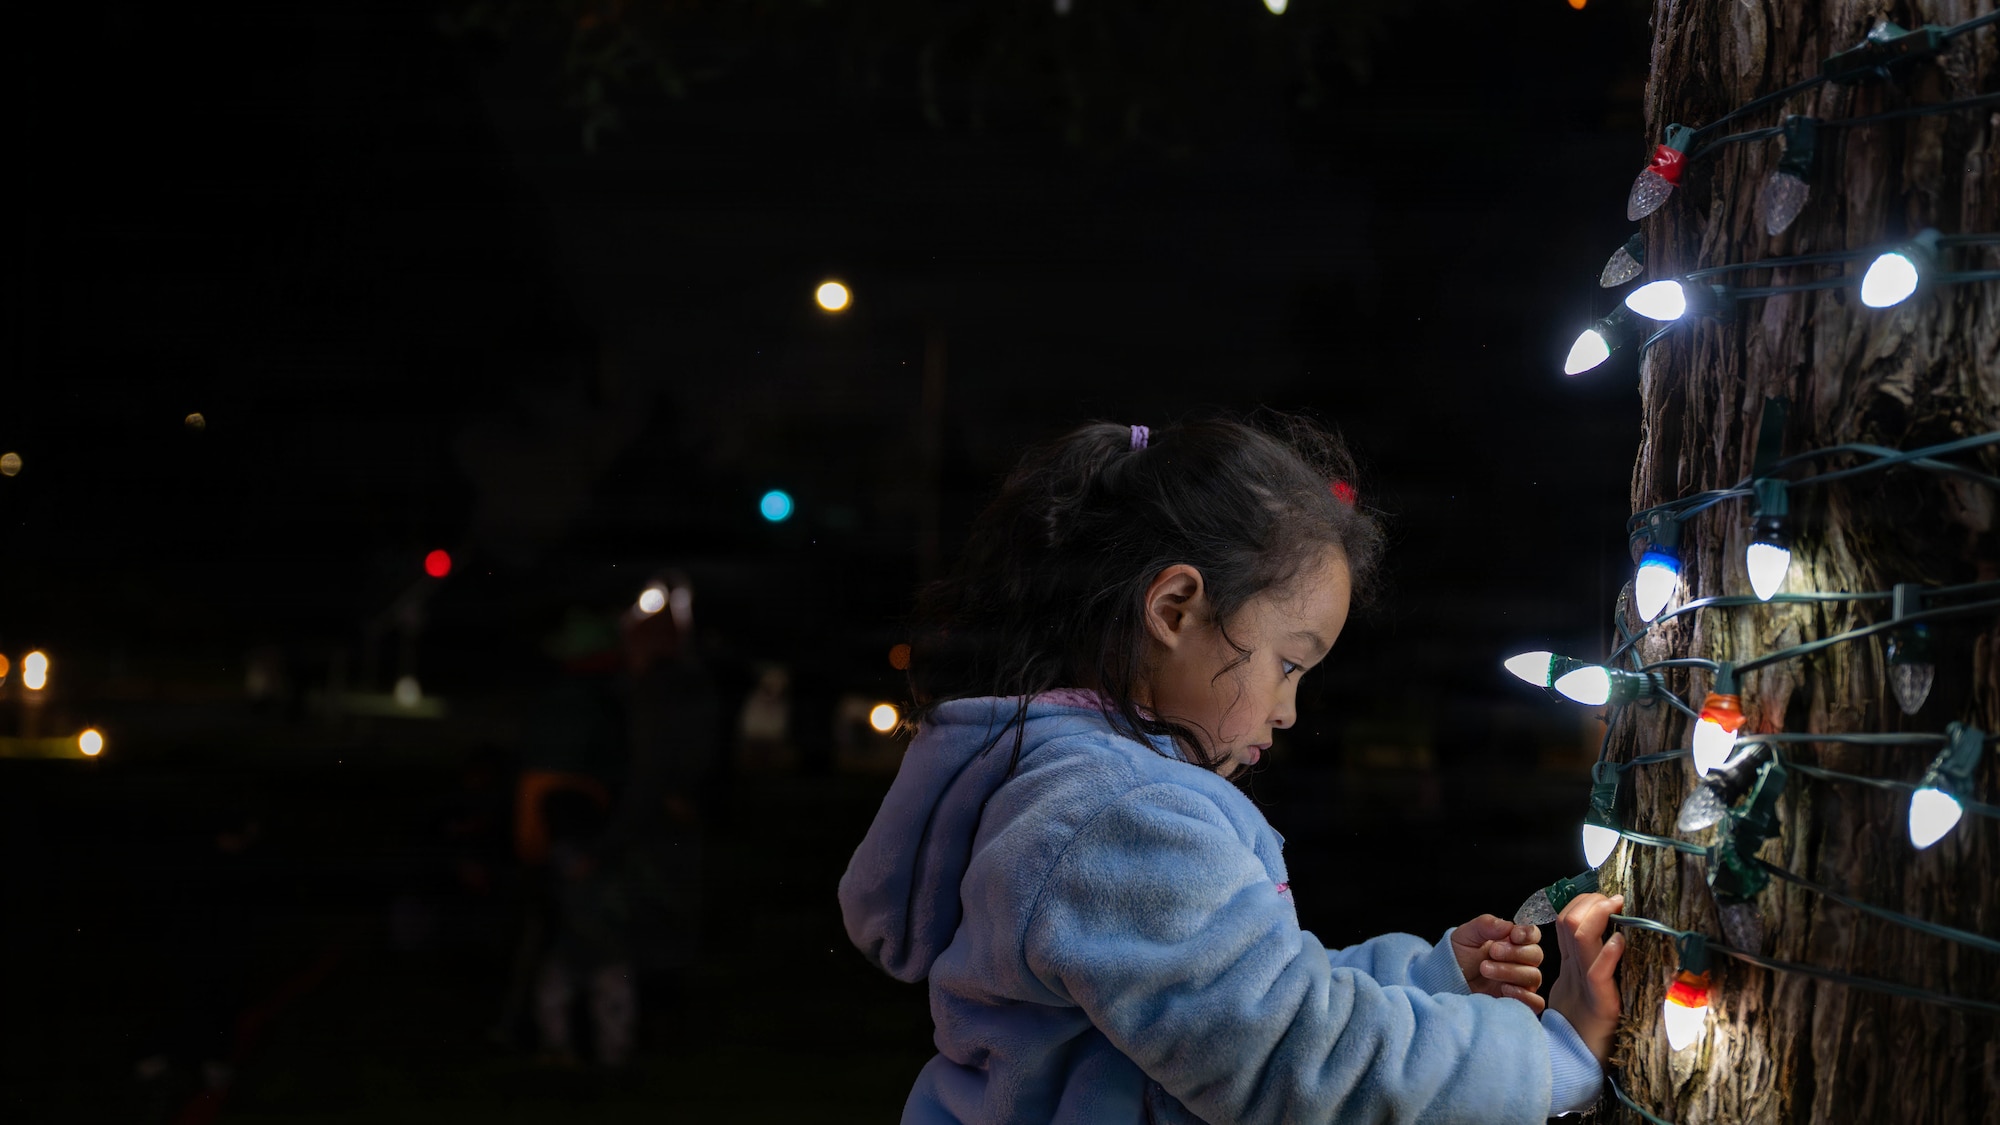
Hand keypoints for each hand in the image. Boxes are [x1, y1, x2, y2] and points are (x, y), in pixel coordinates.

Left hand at [1450, 914, 1544, 1013]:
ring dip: (1510, 971)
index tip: (1514, 935)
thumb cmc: (1459, 956)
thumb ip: (1486, 925)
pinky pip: (1535, 1002)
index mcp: (1512, 941)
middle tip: (1492, 952)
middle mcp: (1521, 961)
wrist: (1447, 980)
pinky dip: (1524, 996)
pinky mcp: (1518, 1002)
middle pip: (1535, 955)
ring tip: (1485, 969)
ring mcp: (1521, 983)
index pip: (1533, 934)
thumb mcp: (1466, 935)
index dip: (1528, 934)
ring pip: (1533, 976)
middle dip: (1514, 953)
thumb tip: (1508, 926)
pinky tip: (1504, 989)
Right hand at [1546, 892, 1626, 1063]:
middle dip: (1591, 902)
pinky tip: (1619, 941)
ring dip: (1599, 915)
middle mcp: (1573, 968)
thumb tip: (1604, 937)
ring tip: (1615, 906)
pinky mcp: (1600, 1001)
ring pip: (1580, 938)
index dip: (1581, 902)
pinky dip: (1608, 953)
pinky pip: (1598, 972)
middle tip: (1611, 899)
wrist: (1575, 1060)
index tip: (1603, 897)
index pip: (1566, 921)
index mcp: (1568, 964)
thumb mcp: (1577, 987)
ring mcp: (1585, 983)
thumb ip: (1582, 962)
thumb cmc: (1583, 1026)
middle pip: (1570, 922)